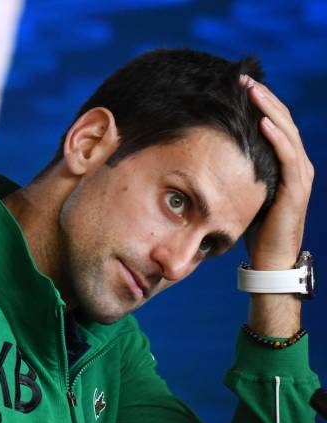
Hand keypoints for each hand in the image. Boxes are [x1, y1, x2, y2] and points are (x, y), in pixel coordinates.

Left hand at [241, 75, 314, 269]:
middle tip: (242, 78)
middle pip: (281, 120)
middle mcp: (296, 163)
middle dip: (262, 97)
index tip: (237, 84)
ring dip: (269, 109)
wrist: (269, 258)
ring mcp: (299, 174)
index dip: (258, 102)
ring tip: (252, 90)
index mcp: (284, 162)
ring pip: (287, 131)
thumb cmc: (252, 227)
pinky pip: (288, 156)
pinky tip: (262, 121)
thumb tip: (209, 155)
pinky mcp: (296, 187)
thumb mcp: (243, 190)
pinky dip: (276, 137)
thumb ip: (237, 171)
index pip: (273, 123)